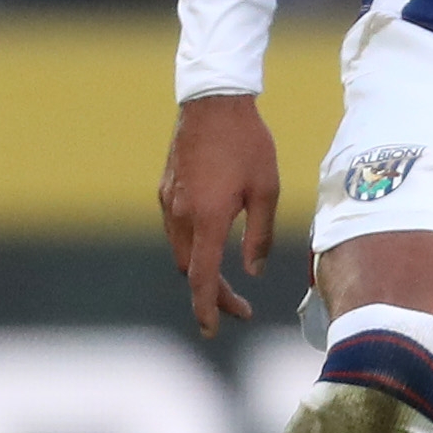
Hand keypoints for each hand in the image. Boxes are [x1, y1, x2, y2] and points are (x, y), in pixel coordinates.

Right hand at [159, 94, 278, 338]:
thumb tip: (253, 271)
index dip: (208, 309)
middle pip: (191, 271)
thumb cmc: (248, 144)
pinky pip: (175, 229)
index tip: (212, 331)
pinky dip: (193, 246)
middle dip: (212, 294)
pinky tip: (213, 242)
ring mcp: (168, 202)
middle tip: (240, 308)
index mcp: (207, 219)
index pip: (203, 279)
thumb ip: (260, 237)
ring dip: (201, 271)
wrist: (214, 102)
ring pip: (181, 252)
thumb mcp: (267, 191)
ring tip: (228, 282)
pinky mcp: (165, 189)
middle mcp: (180, 215)